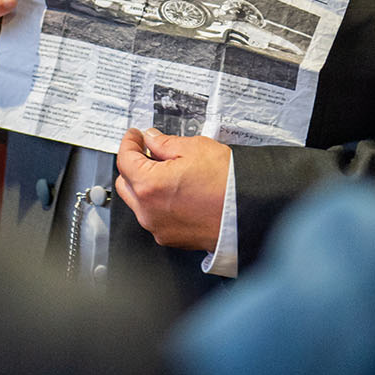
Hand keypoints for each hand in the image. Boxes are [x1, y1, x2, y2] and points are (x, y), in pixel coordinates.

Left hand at [114, 128, 230, 251]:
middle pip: (126, 182)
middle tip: (149, 151)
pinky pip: (153, 216)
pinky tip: (175, 191)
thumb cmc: (227, 183)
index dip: (129, 142)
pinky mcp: (170, 238)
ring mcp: (158, 227)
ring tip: (166, 171)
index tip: (135, 136)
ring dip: (144, 185)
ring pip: (138, 202)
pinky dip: (157, 203)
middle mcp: (148, 211)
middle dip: (133, 164)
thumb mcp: (195, 148)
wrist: (249, 212)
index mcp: (150, 185)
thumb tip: (152, 139)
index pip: (125, 159)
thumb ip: (165, 143)